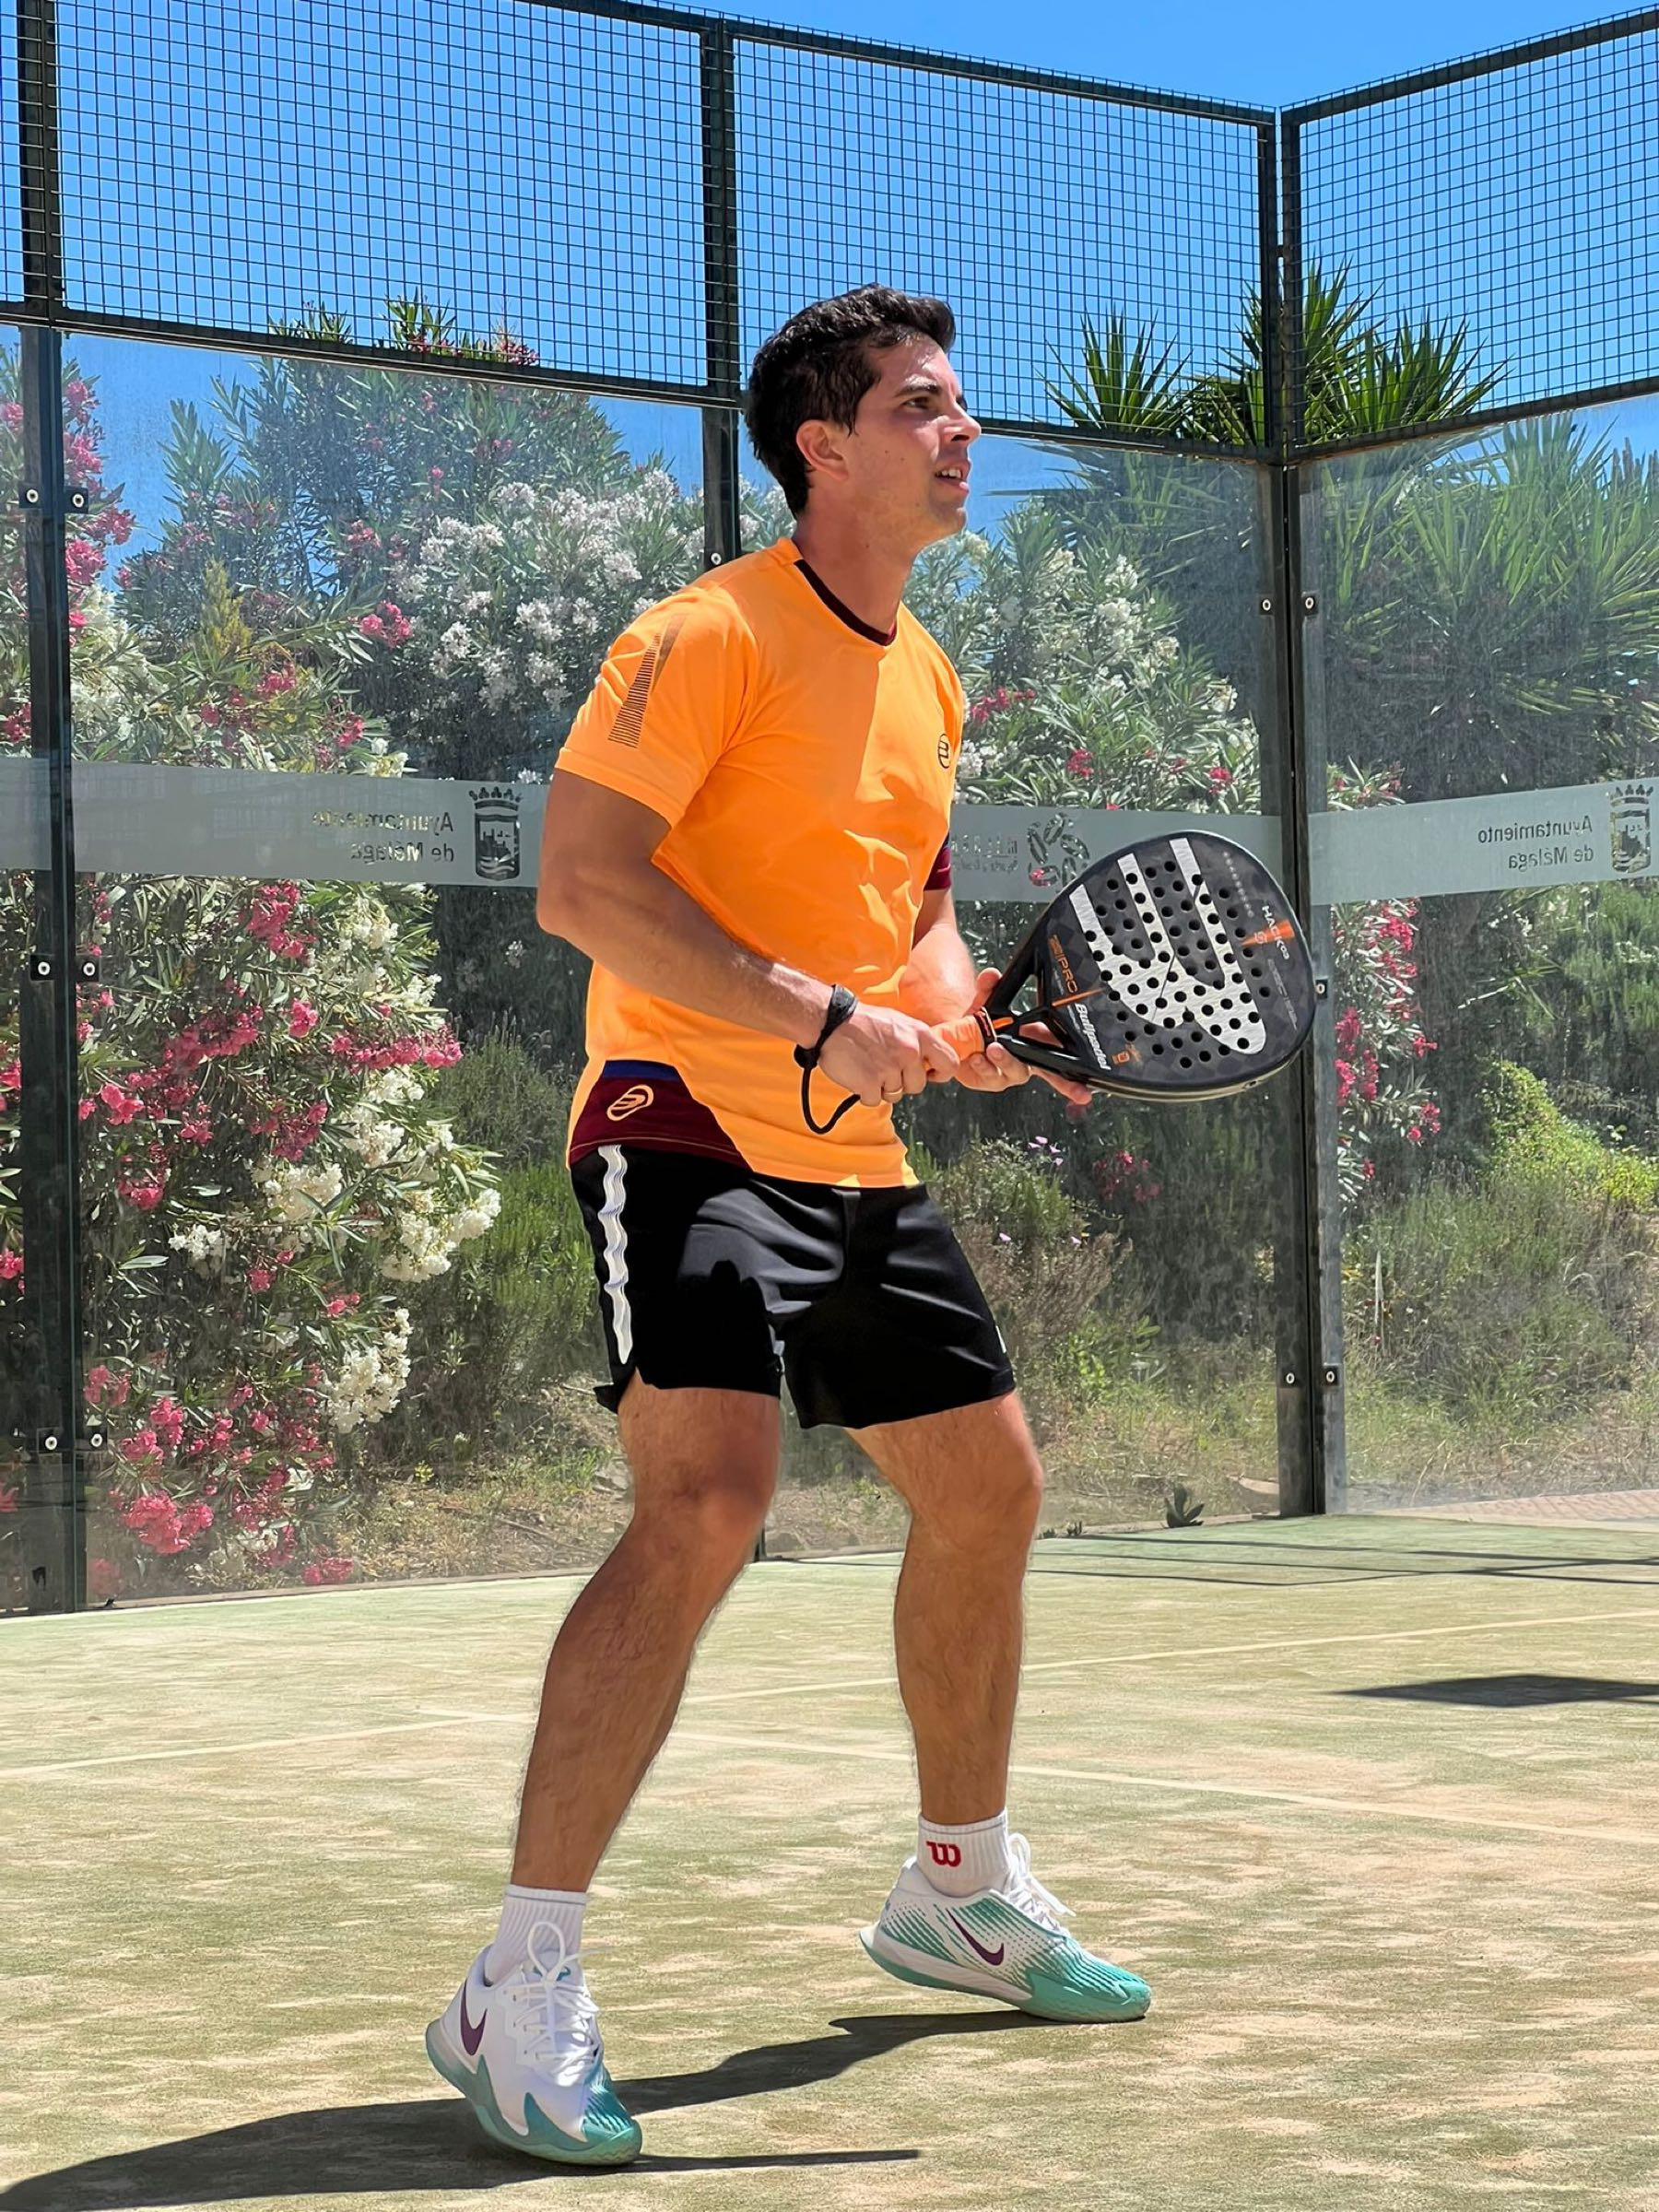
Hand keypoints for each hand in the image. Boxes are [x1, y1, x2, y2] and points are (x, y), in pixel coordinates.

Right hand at [818, 999, 958, 1108]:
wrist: (831, 1021)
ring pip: (895, 1095)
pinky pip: (874, 1100)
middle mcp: (910, 1052)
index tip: (929, 1074)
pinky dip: (864, 1093)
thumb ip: (917, 1041)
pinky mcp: (870, 1083)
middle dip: (902, 1082)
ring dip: (882, 1087)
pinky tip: (857, 1075)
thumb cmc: (863, 1021)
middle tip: (884, 1067)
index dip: (941, 1073)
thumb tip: (929, 1060)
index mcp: (920, 1035)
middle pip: (918, 1086)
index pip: (950, 1063)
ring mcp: (891, 1069)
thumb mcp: (900, 1022)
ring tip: (868, 1067)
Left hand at [946, 970, 1093, 1109]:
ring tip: (992, 1049)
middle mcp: (1024, 1061)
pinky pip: (988, 1076)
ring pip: (1013, 1071)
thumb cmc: (981, 1023)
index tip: (1084, 1091)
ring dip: (1005, 1061)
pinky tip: (976, 1058)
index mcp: (1035, 1043)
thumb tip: (991, 976)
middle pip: (1042, 1072)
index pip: (1061, 1063)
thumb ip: (990, 988)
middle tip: (1022, 1051)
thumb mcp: (988, 1001)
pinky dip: (983, 1066)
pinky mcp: (986, 1079)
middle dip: (1043, 1070)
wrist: (956, 1036)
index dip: (1074, 1081)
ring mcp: (1006, 1072)